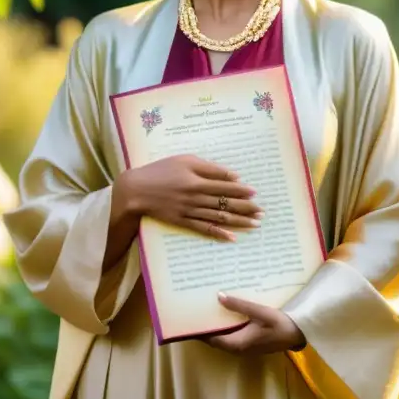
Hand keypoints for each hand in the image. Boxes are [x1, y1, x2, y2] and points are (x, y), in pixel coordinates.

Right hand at [114, 155, 262, 241]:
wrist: (135, 191)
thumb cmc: (160, 171)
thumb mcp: (184, 160)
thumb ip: (209, 168)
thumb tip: (232, 176)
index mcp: (197, 180)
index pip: (225, 186)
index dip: (242, 190)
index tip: (256, 193)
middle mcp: (196, 197)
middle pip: (226, 204)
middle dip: (246, 208)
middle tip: (262, 212)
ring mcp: (189, 211)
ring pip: (219, 218)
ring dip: (239, 221)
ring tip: (255, 224)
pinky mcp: (182, 222)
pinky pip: (204, 229)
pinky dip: (219, 233)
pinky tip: (232, 237)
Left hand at [206, 293, 305, 355]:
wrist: (298, 335)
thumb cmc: (280, 325)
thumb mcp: (259, 312)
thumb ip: (239, 305)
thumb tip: (218, 297)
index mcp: (237, 343)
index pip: (211, 339)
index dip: (199, 331)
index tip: (189, 320)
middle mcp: (238, 348)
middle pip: (215, 339)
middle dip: (206, 327)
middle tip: (197, 311)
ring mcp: (245, 347)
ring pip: (224, 338)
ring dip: (216, 327)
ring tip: (208, 310)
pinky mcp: (250, 343)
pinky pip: (232, 336)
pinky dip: (226, 327)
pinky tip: (227, 314)